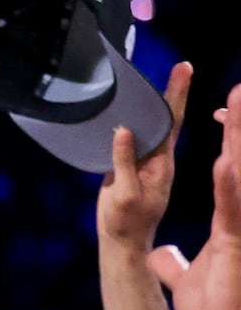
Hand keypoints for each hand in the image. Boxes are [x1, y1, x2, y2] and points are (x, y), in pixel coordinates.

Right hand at [97, 61, 191, 250]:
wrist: (124, 242)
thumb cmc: (126, 223)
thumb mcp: (125, 195)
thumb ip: (125, 164)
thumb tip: (124, 130)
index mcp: (163, 164)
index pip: (173, 122)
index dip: (177, 95)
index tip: (185, 70)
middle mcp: (160, 159)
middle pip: (169, 119)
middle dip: (176, 92)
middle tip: (183, 66)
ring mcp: (148, 163)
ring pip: (155, 127)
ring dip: (160, 103)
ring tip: (164, 79)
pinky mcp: (134, 167)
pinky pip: (140, 138)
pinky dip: (141, 119)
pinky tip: (135, 110)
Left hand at [149, 72, 240, 309]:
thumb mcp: (184, 277)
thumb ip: (172, 262)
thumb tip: (159, 255)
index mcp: (227, 219)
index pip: (224, 169)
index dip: (225, 139)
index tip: (222, 106)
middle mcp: (237, 217)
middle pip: (236, 162)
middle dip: (238, 127)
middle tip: (238, 89)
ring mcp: (240, 227)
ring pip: (238, 176)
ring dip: (237, 143)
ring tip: (235, 105)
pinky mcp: (237, 241)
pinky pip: (233, 208)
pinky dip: (228, 185)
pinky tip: (222, 160)